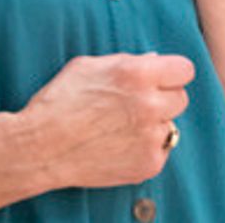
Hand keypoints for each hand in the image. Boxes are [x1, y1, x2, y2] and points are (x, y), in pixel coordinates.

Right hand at [18, 52, 193, 190]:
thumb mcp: (89, 66)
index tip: (162, 79)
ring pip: (169, 125)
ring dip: (153, 125)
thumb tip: (155, 61)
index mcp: (138, 74)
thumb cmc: (59, 102)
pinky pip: (160, 150)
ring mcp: (150, 137)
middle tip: (137, 105)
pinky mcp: (148, 163)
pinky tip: (121, 145)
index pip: (185, 69)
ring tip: (123, 127)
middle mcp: (149, 104)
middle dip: (162, 99)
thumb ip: (127, 61)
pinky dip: (145, 148)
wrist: (39, 148)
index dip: (171, 74)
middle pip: (180, 98)